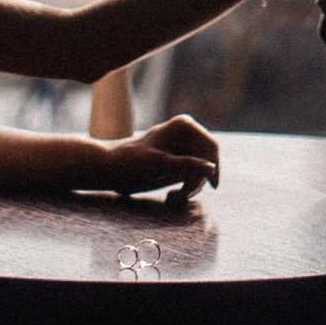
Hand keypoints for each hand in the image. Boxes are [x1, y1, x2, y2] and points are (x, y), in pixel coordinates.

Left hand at [92, 112, 218, 196]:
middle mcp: (187, 134)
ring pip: (201, 170)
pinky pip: (192, 175)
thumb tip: (211, 168)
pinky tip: (172, 196)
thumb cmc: (131, 163)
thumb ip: (186, 165)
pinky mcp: (178, 161)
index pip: (211, 146)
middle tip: (183, 196)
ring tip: (174, 198)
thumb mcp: (159, 165)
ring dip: (192, 186)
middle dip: (199, 180)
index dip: (214, 167)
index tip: (212, 187)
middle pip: (207, 159)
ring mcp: (183, 148)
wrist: (111, 168)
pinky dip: (186, 187)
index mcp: (184, 126)